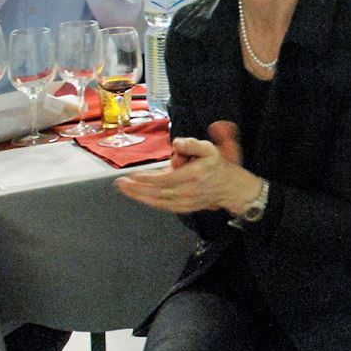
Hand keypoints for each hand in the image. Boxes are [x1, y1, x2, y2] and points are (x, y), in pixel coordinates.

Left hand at [116, 121, 262, 214]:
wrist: (231, 189)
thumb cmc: (217, 166)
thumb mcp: (210, 149)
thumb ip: (193, 144)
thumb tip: (177, 143)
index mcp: (192, 175)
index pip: (165, 179)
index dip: (147, 178)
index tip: (133, 175)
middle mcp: (187, 191)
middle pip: (156, 192)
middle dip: (136, 188)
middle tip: (120, 183)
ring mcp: (185, 202)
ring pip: (157, 201)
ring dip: (138, 196)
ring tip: (123, 188)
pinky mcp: (183, 208)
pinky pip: (162, 206)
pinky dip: (149, 202)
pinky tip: (138, 197)